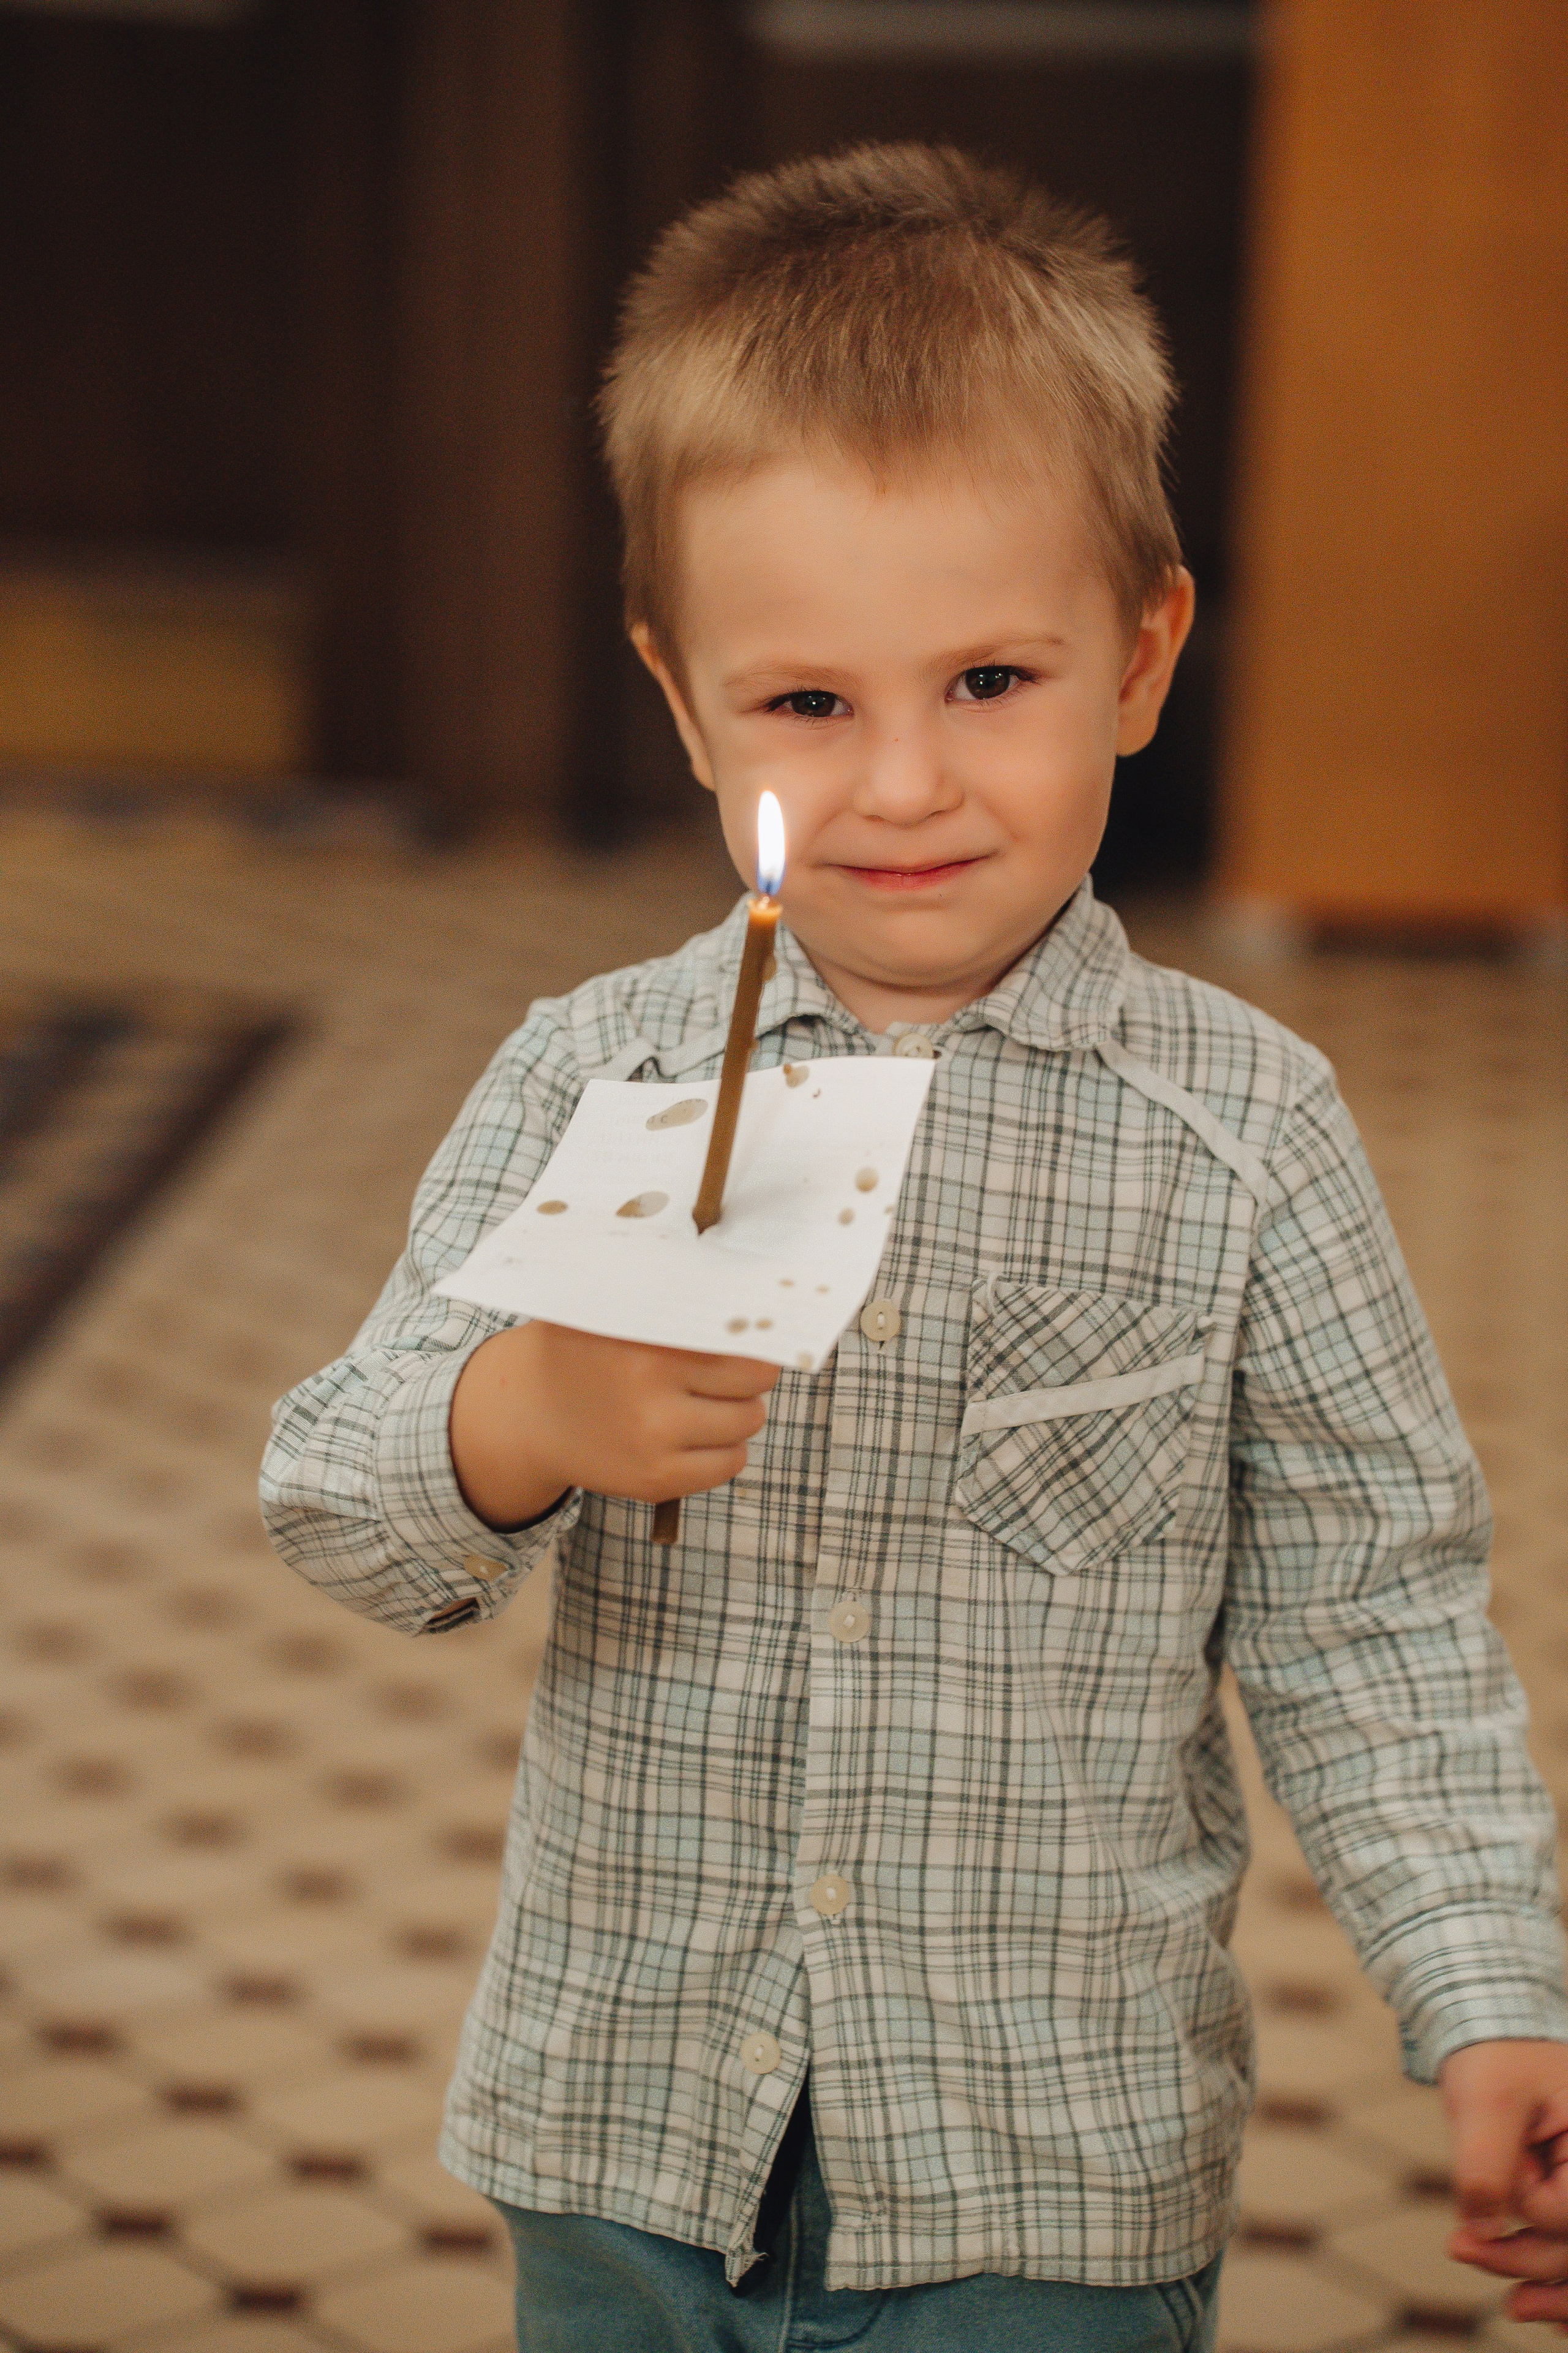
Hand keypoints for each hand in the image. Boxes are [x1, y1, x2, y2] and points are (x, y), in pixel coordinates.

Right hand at [450, 1320, 778, 1528]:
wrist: (526, 1412)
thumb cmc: (582, 1348)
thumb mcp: (613, 1307)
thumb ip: (669, 1295)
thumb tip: (745, 1285)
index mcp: (648, 1348)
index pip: (744, 1345)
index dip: (758, 1337)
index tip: (755, 1332)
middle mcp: (653, 1399)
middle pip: (755, 1383)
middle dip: (750, 1371)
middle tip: (727, 1363)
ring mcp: (655, 1445)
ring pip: (747, 1423)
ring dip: (739, 1408)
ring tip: (706, 1394)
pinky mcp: (655, 1482)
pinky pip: (729, 1464)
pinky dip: (725, 1446)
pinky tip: (696, 1428)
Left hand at [1441, 2039, 1567, 2328]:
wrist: (1490, 2029)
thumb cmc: (1493, 2055)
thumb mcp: (1483, 2101)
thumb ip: (1485, 2165)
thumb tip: (1482, 2230)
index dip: (1527, 2203)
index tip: (1497, 2171)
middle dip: (1524, 2258)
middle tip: (1458, 2248)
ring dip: (1536, 2275)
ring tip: (1496, 2289)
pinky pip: (1565, 2240)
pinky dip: (1551, 2273)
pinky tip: (1532, 2305)